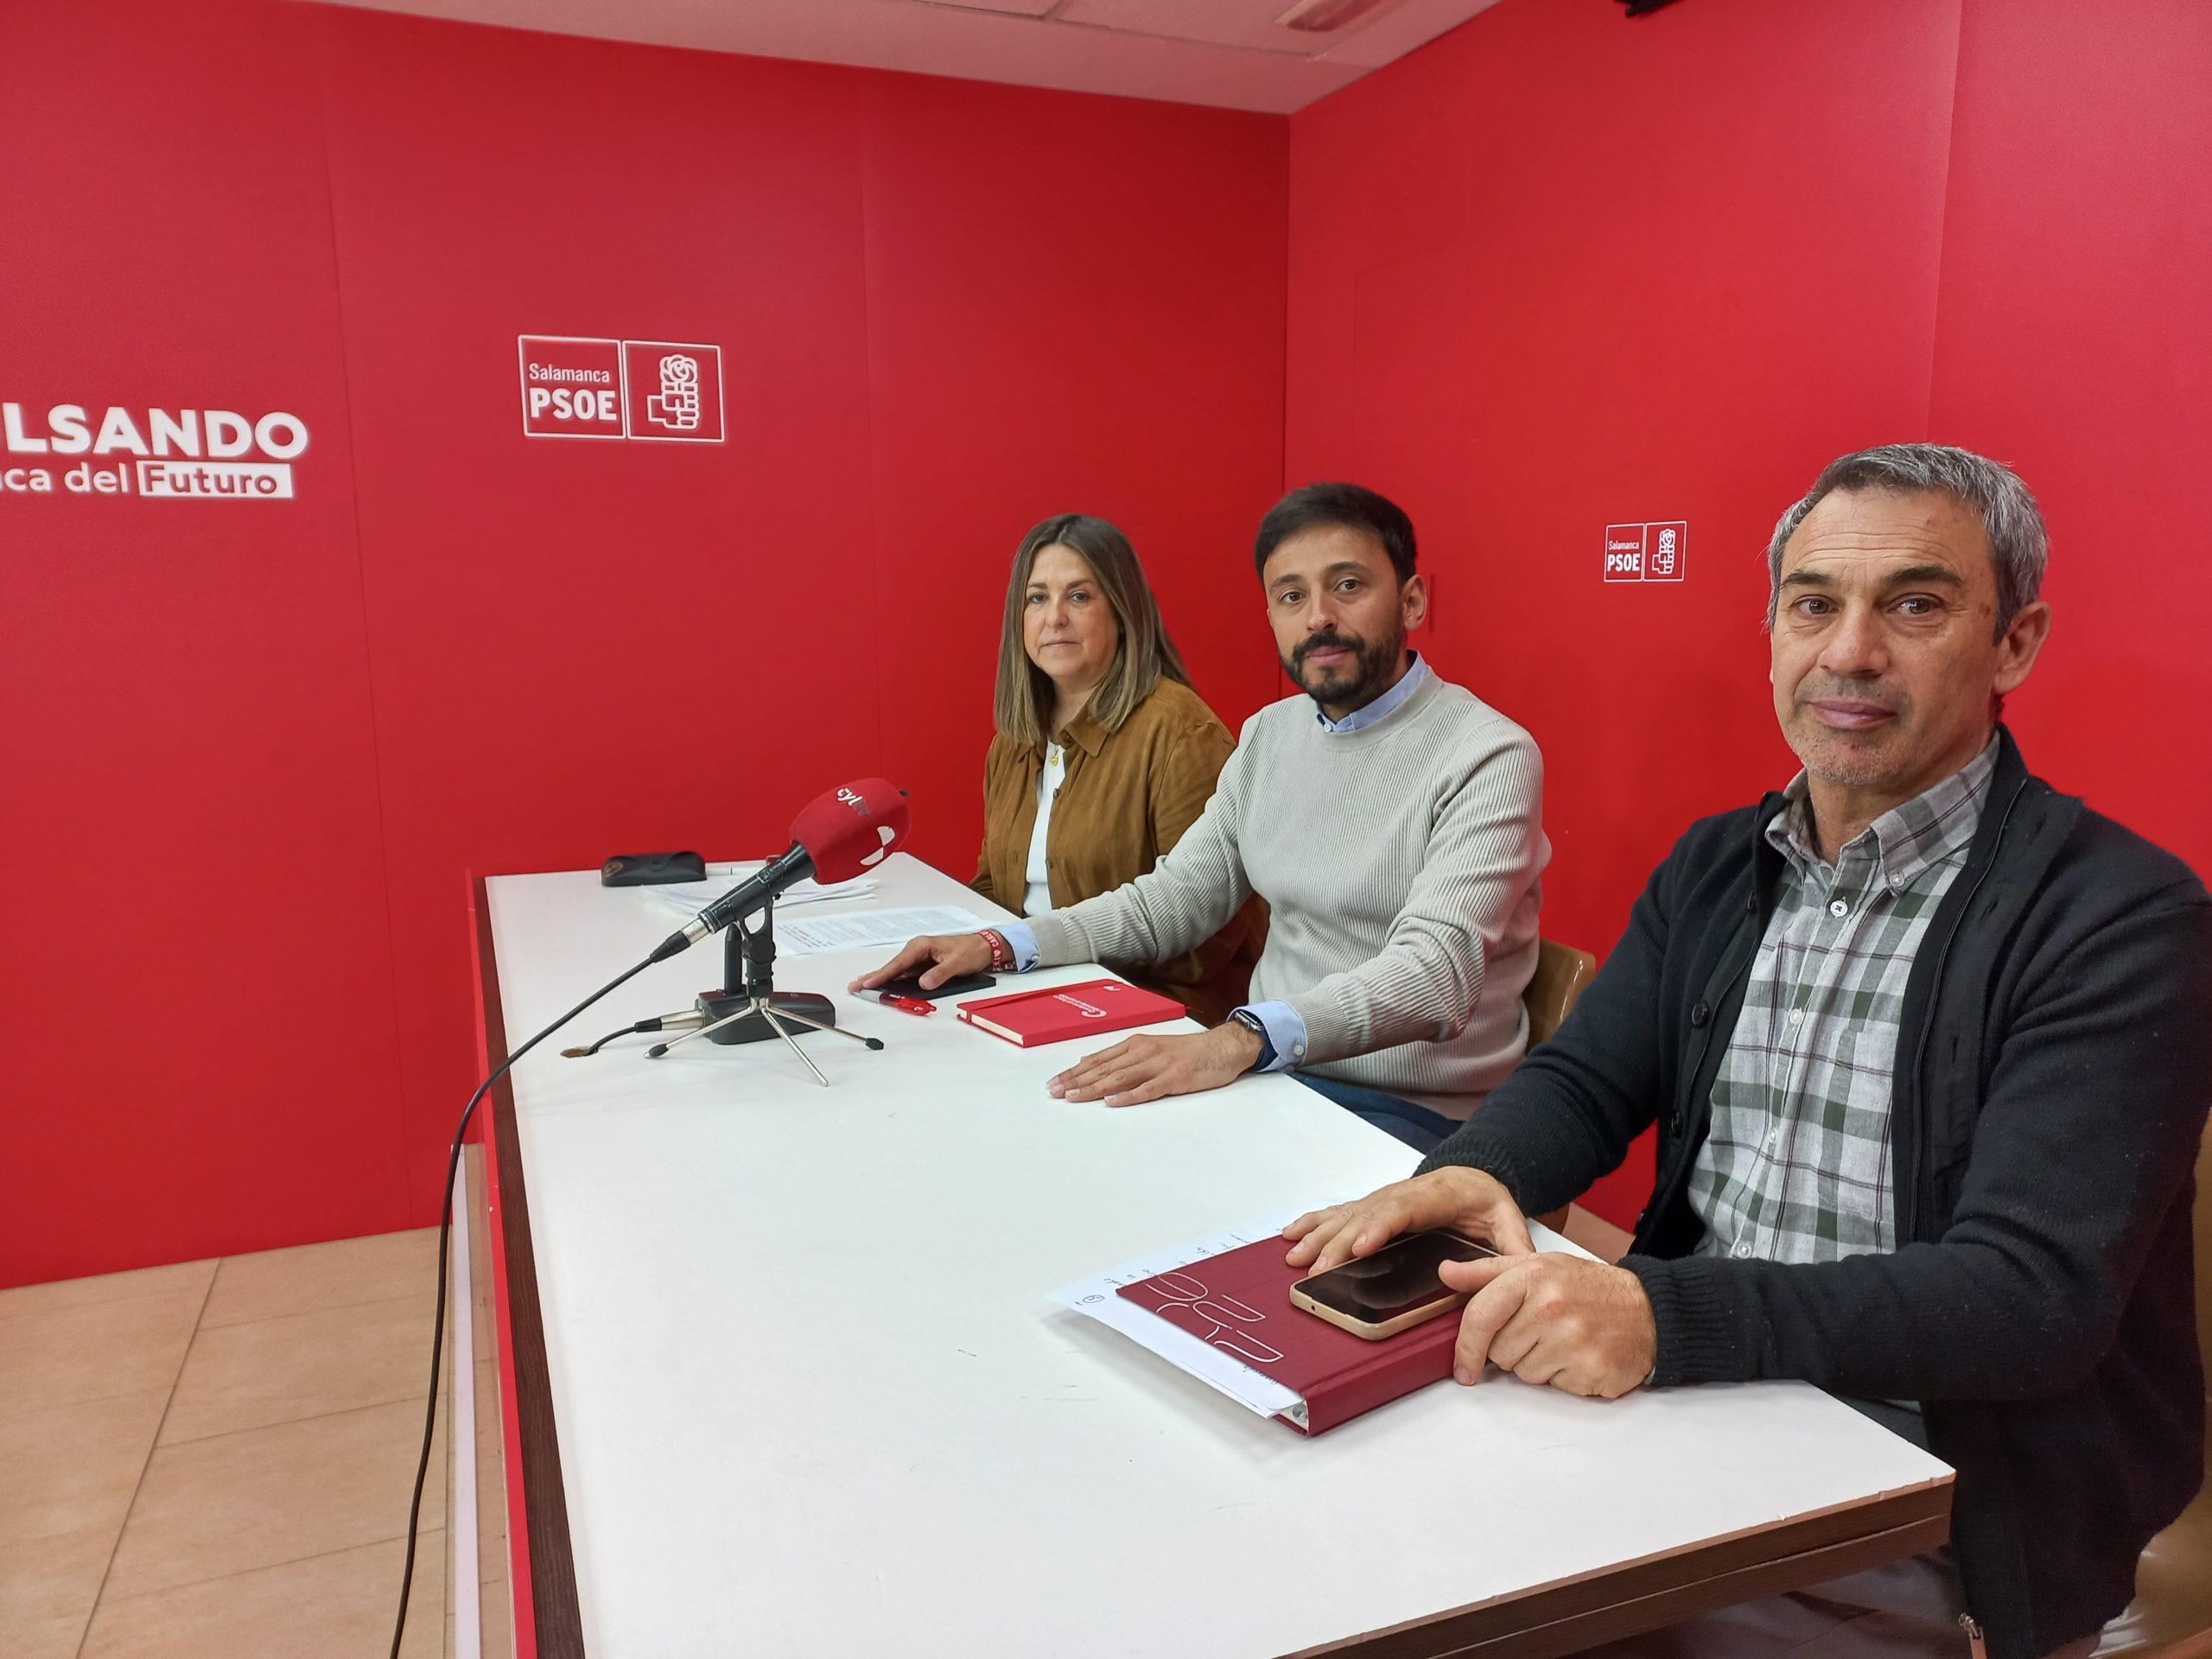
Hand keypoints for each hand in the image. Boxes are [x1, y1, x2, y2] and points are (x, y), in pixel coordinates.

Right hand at [850, 932, 993, 992]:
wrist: (983, 946)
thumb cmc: (970, 950)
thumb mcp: (957, 963)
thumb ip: (940, 974)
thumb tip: (924, 983)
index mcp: (921, 945)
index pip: (898, 963)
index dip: (882, 974)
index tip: (868, 982)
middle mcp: (917, 950)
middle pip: (892, 967)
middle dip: (873, 977)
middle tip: (855, 986)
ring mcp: (919, 958)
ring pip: (896, 971)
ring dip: (880, 978)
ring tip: (862, 986)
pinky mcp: (922, 965)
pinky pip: (904, 974)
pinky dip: (892, 980)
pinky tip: (881, 985)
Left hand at [1046, 1023, 1261, 1106]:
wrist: (1224, 1047)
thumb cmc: (1189, 1052)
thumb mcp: (1153, 1048)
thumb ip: (1125, 1057)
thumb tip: (1093, 1064)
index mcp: (1136, 1045)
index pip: (1098, 1060)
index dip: (1074, 1072)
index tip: (1054, 1082)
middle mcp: (1143, 1052)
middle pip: (1104, 1069)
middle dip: (1076, 1081)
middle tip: (1054, 1092)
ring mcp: (1159, 1064)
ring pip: (1120, 1078)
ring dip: (1094, 1089)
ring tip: (1074, 1097)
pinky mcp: (1174, 1078)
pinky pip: (1148, 1089)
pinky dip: (1129, 1096)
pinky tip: (1113, 1102)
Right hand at [1283, 1167, 1533, 1272]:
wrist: (1471, 1173)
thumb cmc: (1484, 1198)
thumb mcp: (1508, 1218)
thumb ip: (1514, 1245)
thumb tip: (1521, 1270)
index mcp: (1433, 1197)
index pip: (1402, 1211)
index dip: (1379, 1227)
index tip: (1361, 1247)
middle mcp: (1400, 1195)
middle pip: (1364, 1218)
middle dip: (1338, 1244)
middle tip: (1319, 1269)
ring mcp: (1380, 1201)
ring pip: (1344, 1217)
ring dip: (1318, 1237)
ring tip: (1296, 1257)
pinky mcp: (1370, 1208)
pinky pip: (1336, 1214)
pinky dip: (1312, 1223)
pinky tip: (1292, 1235)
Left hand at [1438, 1252, 1655, 1398]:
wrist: (1648, 1310)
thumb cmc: (1587, 1287)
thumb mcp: (1537, 1266)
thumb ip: (1486, 1271)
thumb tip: (1446, 1272)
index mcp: (1533, 1277)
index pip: (1481, 1316)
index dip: (1465, 1346)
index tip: (1463, 1367)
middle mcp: (1552, 1308)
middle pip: (1499, 1351)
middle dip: (1512, 1347)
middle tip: (1540, 1329)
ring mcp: (1573, 1341)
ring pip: (1524, 1373)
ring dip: (1537, 1363)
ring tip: (1562, 1339)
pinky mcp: (1591, 1371)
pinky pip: (1554, 1386)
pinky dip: (1562, 1376)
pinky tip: (1578, 1355)